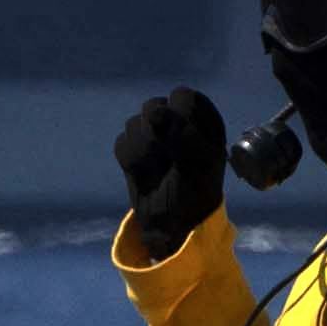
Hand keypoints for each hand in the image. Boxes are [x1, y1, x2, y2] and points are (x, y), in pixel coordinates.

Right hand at [115, 88, 226, 256]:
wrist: (173, 227)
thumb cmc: (196, 193)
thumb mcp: (198, 163)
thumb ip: (180, 131)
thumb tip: (153, 111)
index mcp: (204, 121)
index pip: (184, 98)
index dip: (179, 118)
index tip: (183, 142)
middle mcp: (179, 124)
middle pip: (154, 106)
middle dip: (157, 134)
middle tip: (168, 157)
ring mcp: (154, 136)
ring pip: (134, 123)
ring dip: (144, 151)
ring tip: (158, 171)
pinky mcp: (134, 150)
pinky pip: (122, 142)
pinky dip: (131, 161)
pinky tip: (144, 175)